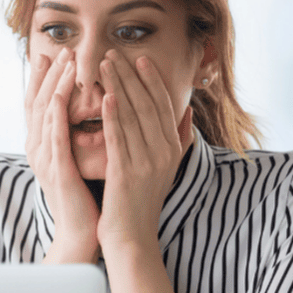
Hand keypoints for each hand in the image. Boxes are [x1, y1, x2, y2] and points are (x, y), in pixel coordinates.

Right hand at [24, 47, 100, 262]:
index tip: (56, 53)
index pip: (43, 104)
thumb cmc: (88, 197)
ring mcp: (45, 159)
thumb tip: (96, 112)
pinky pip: (55, 137)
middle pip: (39, 102)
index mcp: (46, 146)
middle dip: (49, 74)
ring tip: (64, 62)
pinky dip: (58, 114)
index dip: (47, 78)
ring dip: (54, 85)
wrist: (82, 235)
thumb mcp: (83, 161)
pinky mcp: (57, 171)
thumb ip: (84, 137)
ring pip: (46, 113)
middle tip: (60, 49)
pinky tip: (64, 96)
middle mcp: (39, 149)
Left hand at [97, 49, 193, 255]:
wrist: (132, 239)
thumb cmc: (142, 203)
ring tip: (104, 65)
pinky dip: (113, 116)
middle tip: (115, 53)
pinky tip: (106, 97)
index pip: (163, 106)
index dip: (152, 80)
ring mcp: (147, 164)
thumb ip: (179, 139)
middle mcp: (163, 153)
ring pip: (131, 116)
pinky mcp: (127, 174)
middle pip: (147, 105)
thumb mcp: (166, 169)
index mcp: (172, 149)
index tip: (140, 59)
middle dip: (131, 76)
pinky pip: (120, 139)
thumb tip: (188, 112)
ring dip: (118, 87)